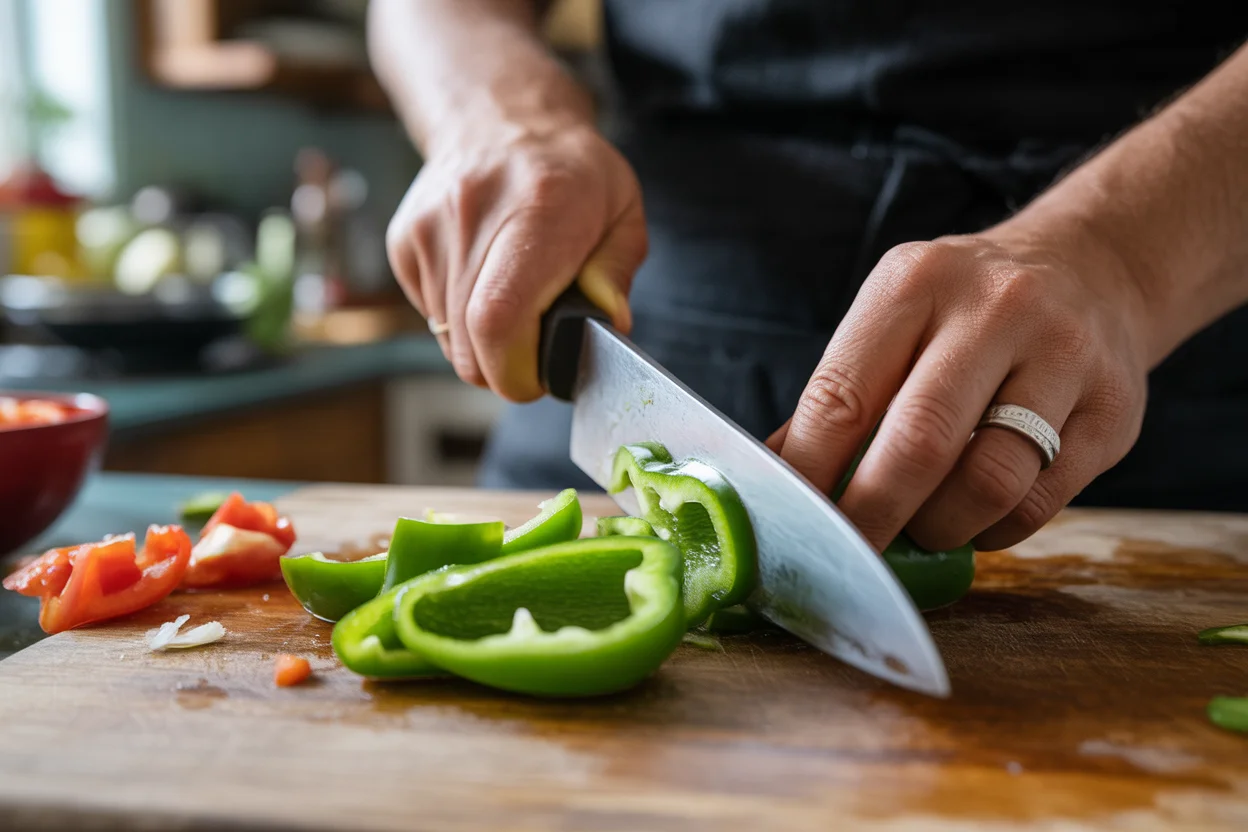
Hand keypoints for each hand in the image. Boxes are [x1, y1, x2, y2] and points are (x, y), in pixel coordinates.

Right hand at [386, 122, 646, 400]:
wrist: (499, 118)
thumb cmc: (571, 173)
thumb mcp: (622, 213)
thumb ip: (616, 274)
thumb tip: (609, 326)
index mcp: (539, 209)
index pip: (500, 318)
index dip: (515, 370)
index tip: (538, 377)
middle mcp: (473, 215)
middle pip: (469, 341)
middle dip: (504, 370)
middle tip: (534, 355)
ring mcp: (429, 228)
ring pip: (448, 336)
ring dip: (483, 344)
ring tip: (514, 302)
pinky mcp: (403, 242)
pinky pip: (430, 314)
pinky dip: (459, 319)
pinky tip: (484, 282)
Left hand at [769, 228, 1151, 551]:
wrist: (1091, 269)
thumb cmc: (965, 310)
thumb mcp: (895, 318)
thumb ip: (840, 394)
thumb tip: (778, 478)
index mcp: (915, 284)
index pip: (842, 396)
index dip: (809, 473)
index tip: (793, 519)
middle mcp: (995, 310)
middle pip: (918, 443)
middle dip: (871, 516)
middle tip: (850, 551)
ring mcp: (1063, 357)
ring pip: (988, 481)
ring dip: (939, 529)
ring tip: (921, 530)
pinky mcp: (1112, 411)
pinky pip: (1039, 502)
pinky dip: (993, 531)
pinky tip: (976, 521)